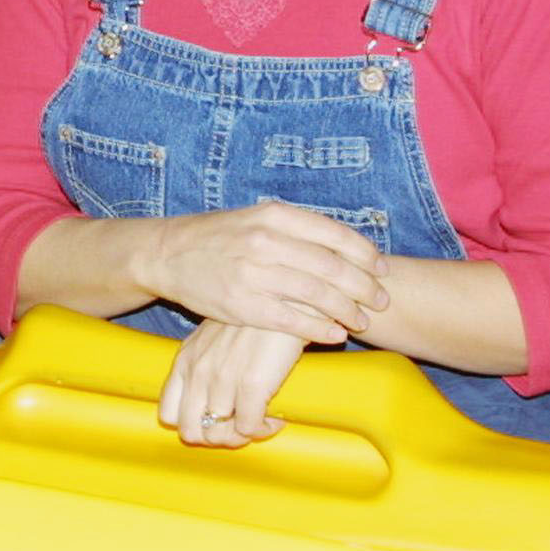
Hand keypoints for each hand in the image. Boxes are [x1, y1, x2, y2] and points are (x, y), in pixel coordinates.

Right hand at [144, 201, 386, 343]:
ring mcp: (253, 274)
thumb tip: (346, 243)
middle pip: (332, 267)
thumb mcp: (257, 218)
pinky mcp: (242, 305)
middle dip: (364, 287)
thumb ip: (297, 228)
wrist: (168, 254)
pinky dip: (318, 330)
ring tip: (361, 322)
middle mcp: (266, 241)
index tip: (381, 269)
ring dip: (347, 311)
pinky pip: (291, 320)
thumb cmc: (220, 236)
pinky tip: (334, 335)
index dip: (365, 254)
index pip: (335, 234)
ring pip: (316, 295)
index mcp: (275, 215)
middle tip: (381, 301)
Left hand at [160, 320, 305, 447]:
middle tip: (240, 429)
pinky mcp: (251, 385)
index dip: (191, 425)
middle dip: (216, 438)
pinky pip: (249, 428)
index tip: (215, 421)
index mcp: (185, 361)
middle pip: (191, 432)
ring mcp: (223, 379)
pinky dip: (263, 430)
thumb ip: (203, 365)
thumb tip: (209, 401)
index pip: (168, 415)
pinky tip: (276, 420)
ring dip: (242, 436)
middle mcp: (198, 372)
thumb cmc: (256, 321)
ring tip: (261, 423)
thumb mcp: (214, 338)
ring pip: (220, 435)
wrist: (287, 301)